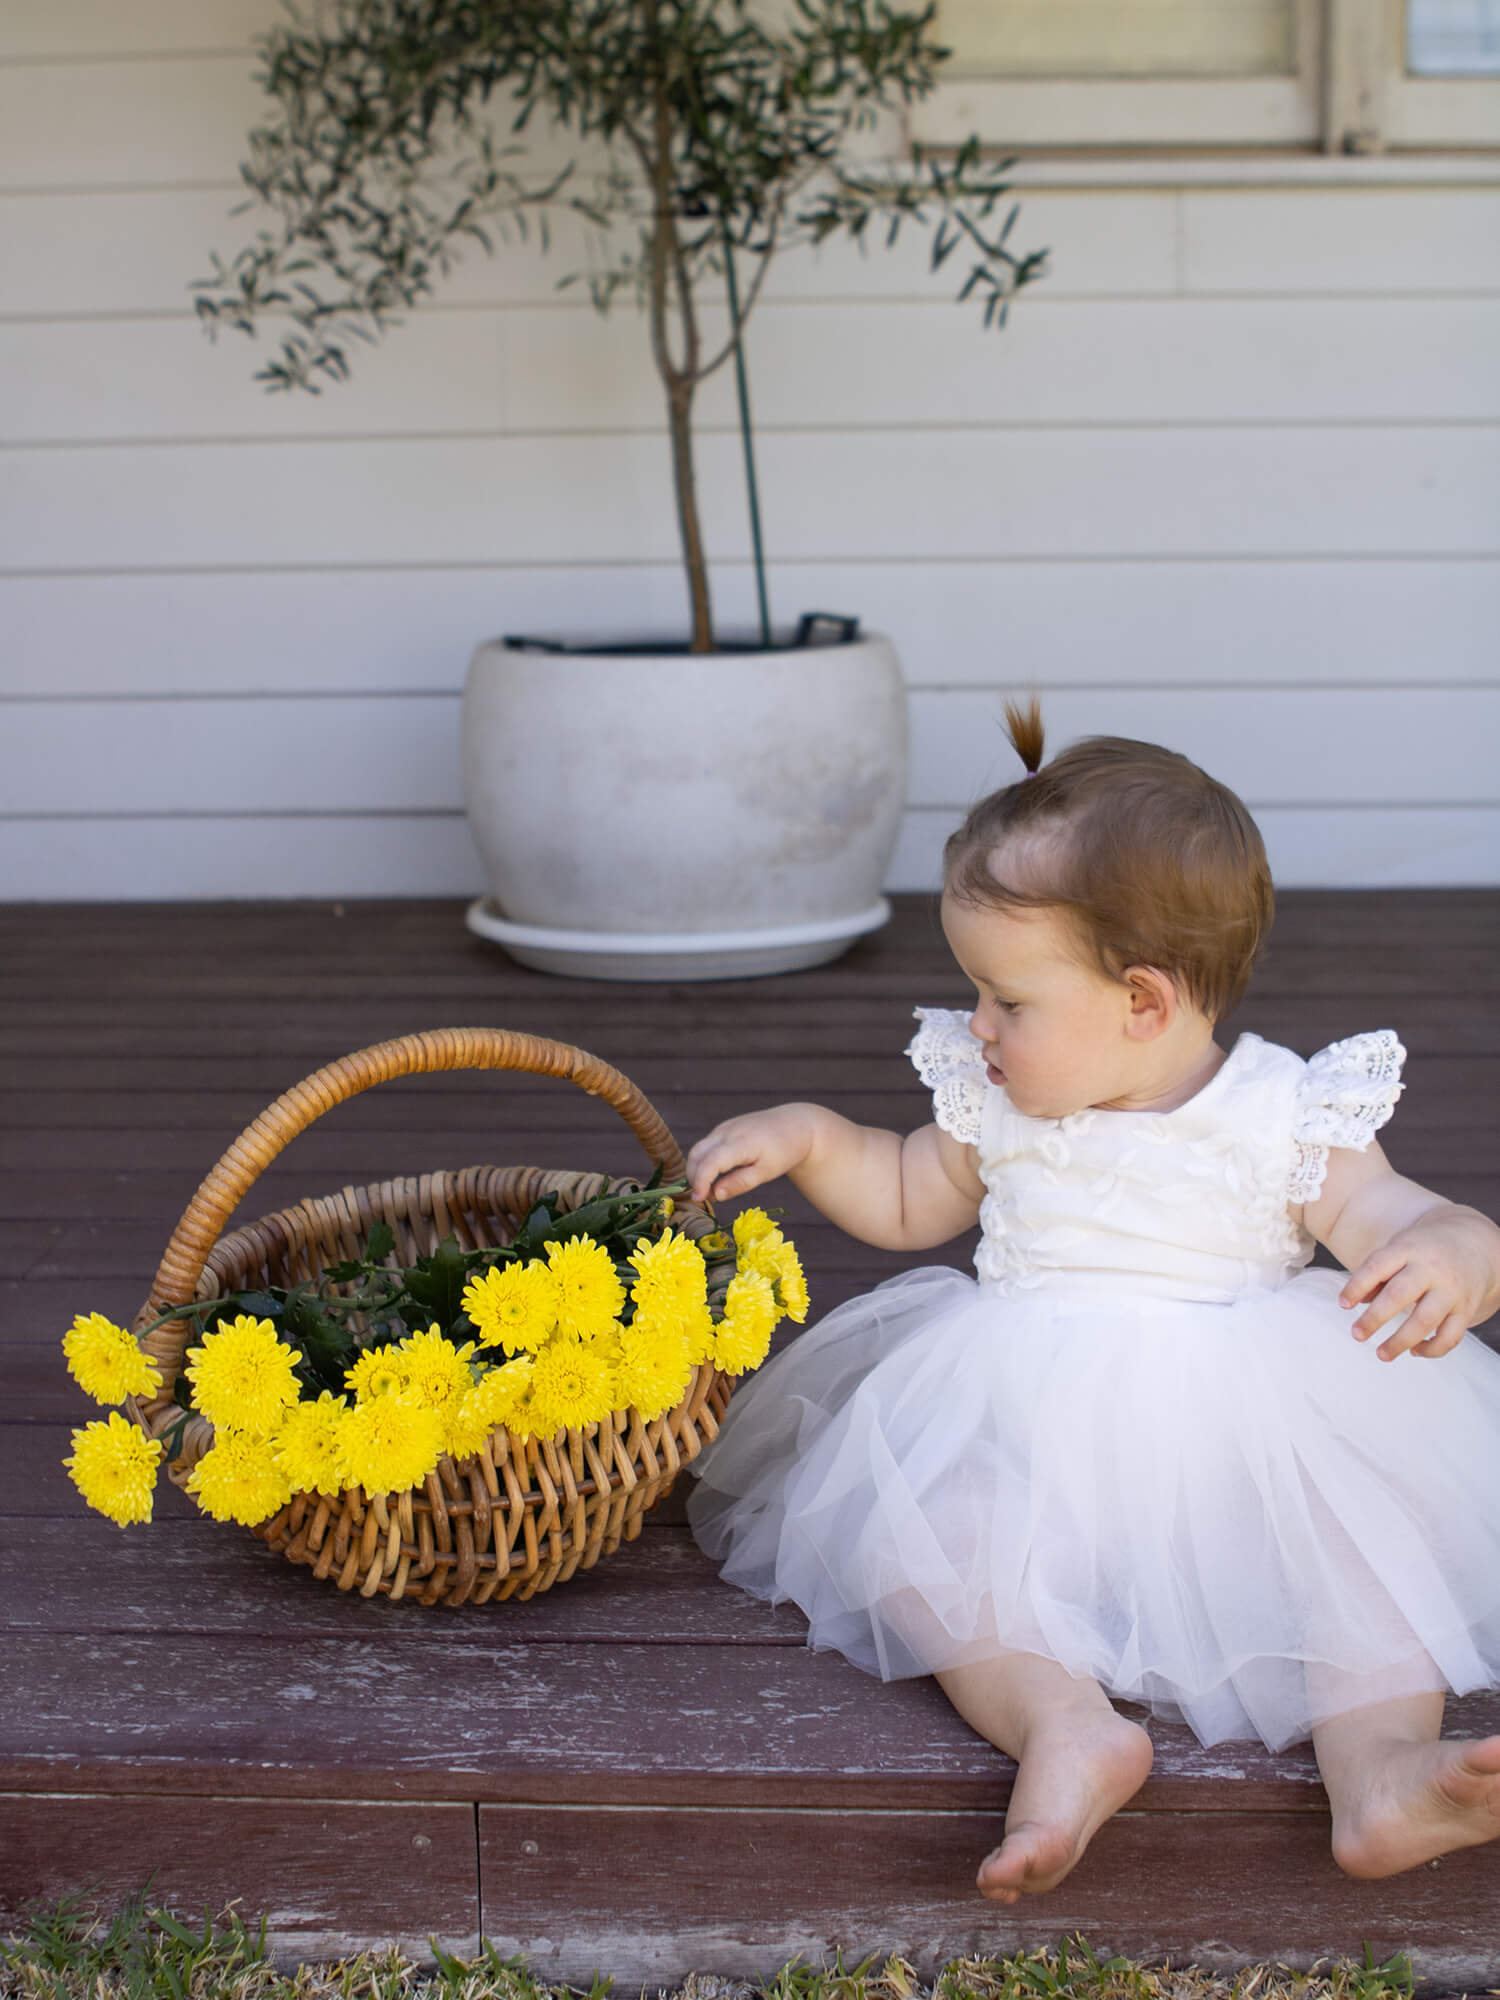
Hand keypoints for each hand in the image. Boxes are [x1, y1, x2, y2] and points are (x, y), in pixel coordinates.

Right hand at [687, 1105, 817, 1204]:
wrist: (794, 1125)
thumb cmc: (784, 1151)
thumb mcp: (766, 1172)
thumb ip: (740, 1183)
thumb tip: (715, 1195)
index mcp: (741, 1143)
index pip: (711, 1161)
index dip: (700, 1181)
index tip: (699, 1199)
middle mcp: (727, 1131)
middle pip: (696, 1154)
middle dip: (694, 1178)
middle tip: (704, 1198)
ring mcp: (724, 1128)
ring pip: (698, 1150)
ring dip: (697, 1171)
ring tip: (710, 1191)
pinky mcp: (723, 1128)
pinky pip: (706, 1146)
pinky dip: (704, 1162)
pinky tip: (716, 1177)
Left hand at [1339, 1215, 1492, 1360]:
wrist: (1473, 1245)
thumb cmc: (1423, 1251)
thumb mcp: (1399, 1249)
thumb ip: (1376, 1274)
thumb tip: (1354, 1301)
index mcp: (1409, 1249)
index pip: (1378, 1266)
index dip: (1357, 1286)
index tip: (1342, 1305)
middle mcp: (1432, 1269)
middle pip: (1399, 1295)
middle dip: (1375, 1318)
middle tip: (1356, 1335)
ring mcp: (1452, 1290)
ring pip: (1425, 1320)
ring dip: (1400, 1341)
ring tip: (1380, 1354)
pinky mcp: (1467, 1309)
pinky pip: (1451, 1336)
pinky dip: (1432, 1349)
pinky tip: (1414, 1351)